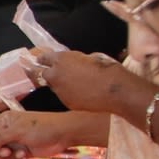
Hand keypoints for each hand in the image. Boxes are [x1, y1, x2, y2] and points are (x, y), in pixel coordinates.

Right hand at [0, 110, 106, 158]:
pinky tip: (26, 157)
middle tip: (5, 152)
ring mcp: (14, 142)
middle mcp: (7, 132)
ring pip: (0, 155)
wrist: (63, 134)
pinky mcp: (22, 152)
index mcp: (3, 121)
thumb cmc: (41, 127)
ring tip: (20, 154)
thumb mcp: (17, 130)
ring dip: (8, 157)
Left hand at [30, 49, 145, 115]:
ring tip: (75, 84)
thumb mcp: (91, 56)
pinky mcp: (66, 102)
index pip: (43, 58)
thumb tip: (77, 62)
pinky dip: (69, 94)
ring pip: (54, 86)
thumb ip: (78, 59)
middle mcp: (56, 75)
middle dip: (50, 73)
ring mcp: (59, 90)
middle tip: (60, 74)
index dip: (45, 59)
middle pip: (43, 74)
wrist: (115, 90)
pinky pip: (64, 96)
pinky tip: (81, 94)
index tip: (44, 60)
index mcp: (61, 59)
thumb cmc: (107, 69)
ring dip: (60, 84)